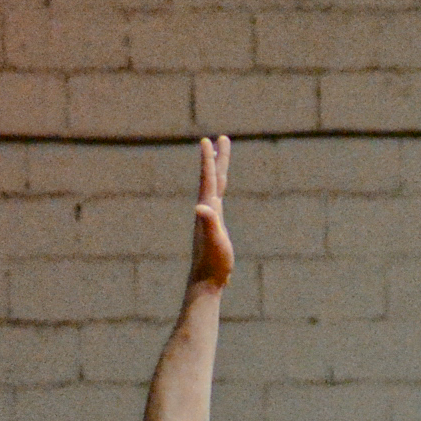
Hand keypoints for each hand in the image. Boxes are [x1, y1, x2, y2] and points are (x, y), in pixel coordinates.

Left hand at [188, 135, 233, 289]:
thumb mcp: (215, 241)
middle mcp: (206, 210)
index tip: (207, 140)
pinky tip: (217, 192)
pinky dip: (219, 189)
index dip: (209, 160)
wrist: (205, 281)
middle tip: (220, 138)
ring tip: (218, 158)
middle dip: (216, 158)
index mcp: (208, 210)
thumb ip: (209, 223)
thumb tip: (201, 207)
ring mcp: (209, 218)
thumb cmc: (213, 263)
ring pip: (215, 188)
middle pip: (213, 178)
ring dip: (217, 171)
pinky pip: (217, 200)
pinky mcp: (214, 227)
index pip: (209, 180)